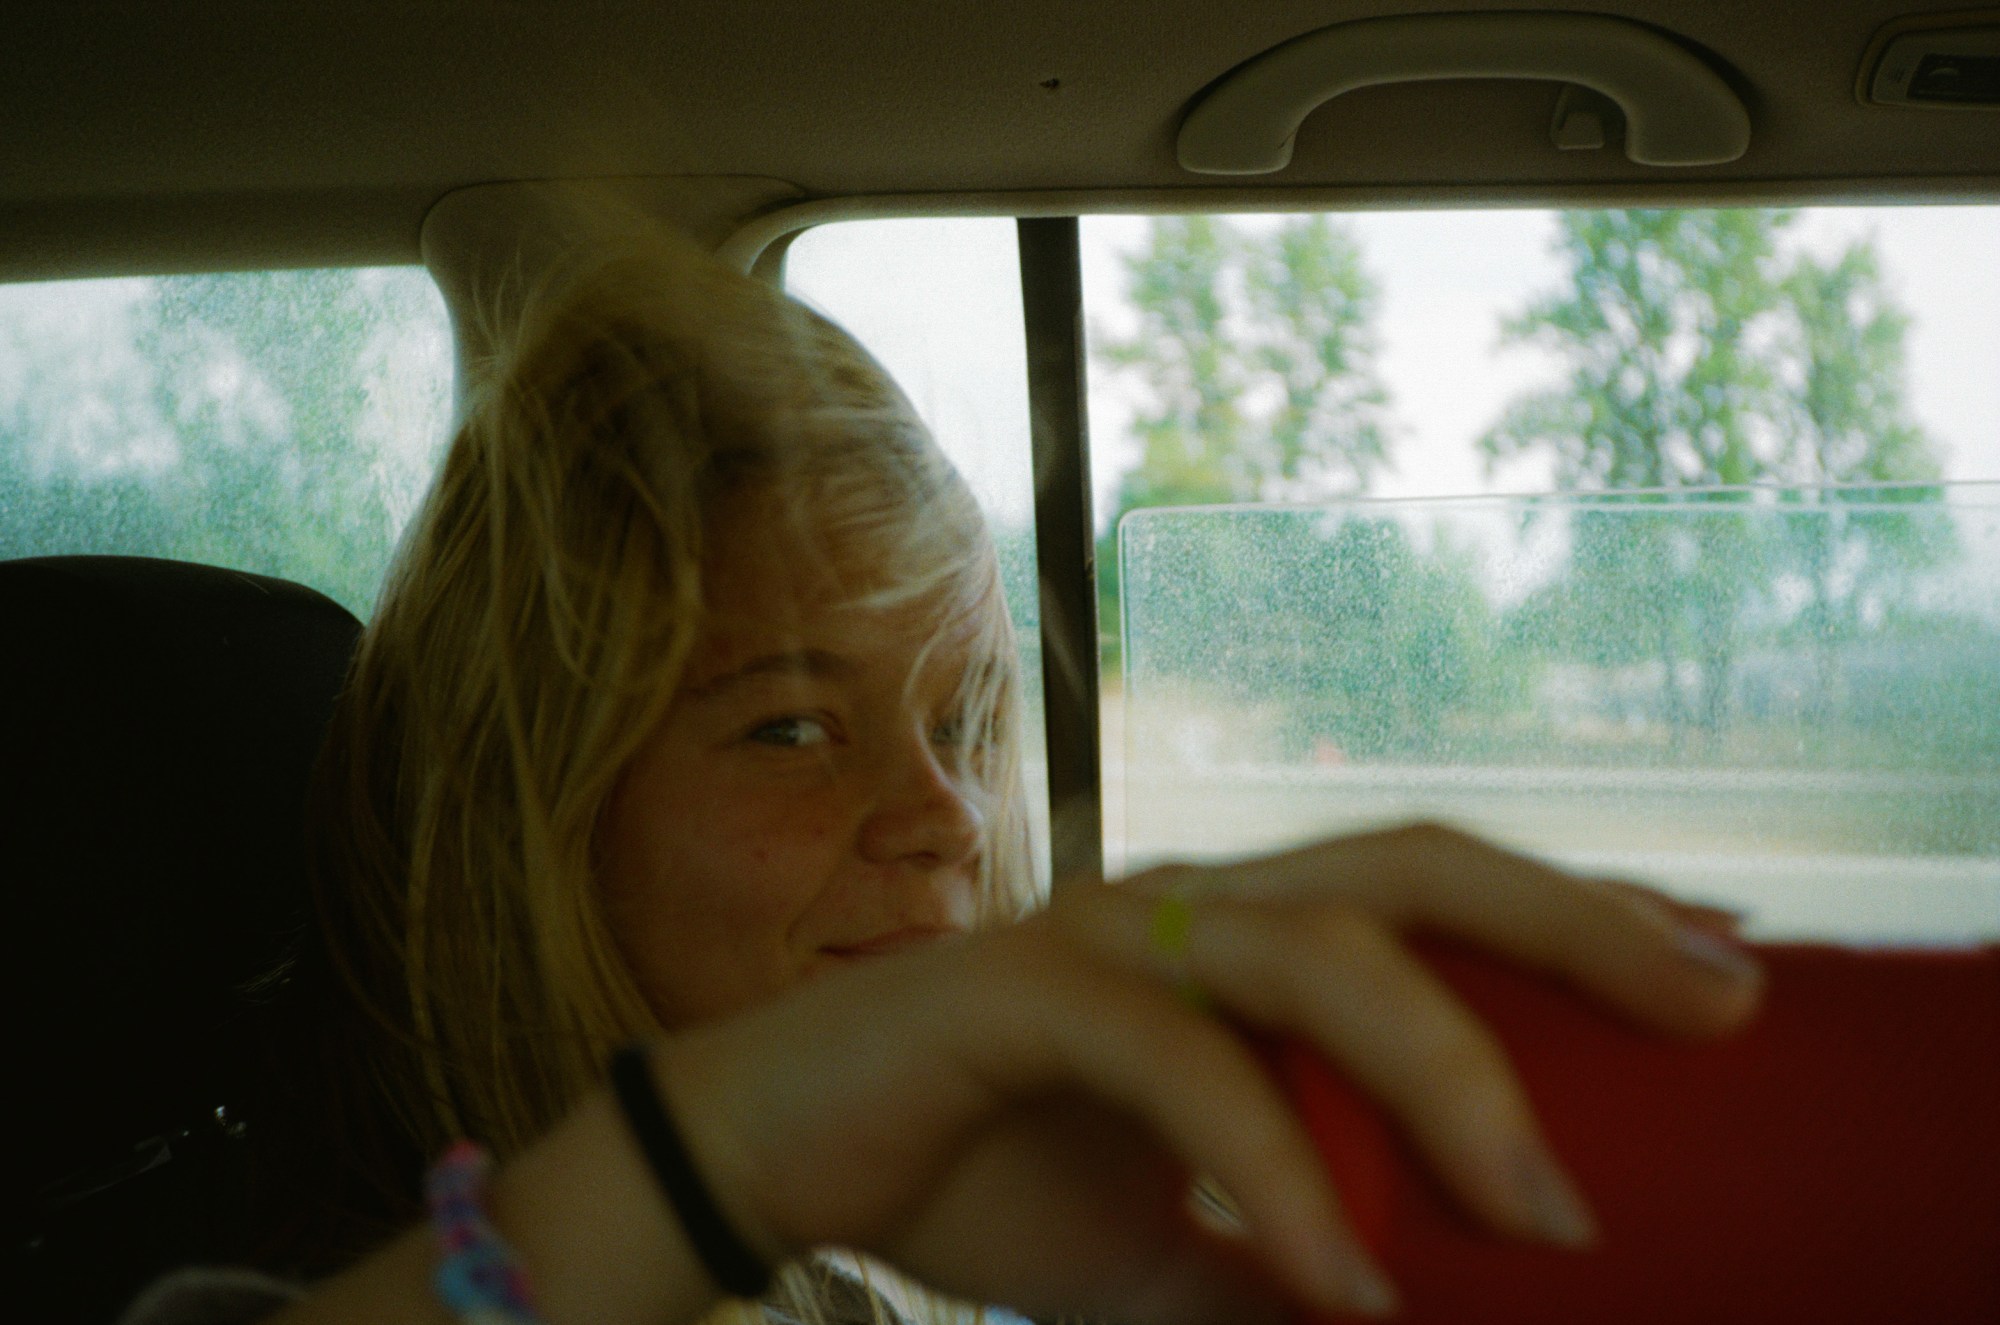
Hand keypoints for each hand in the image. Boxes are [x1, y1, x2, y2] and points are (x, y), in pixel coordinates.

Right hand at [656, 823, 1763, 1322]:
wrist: (783, 1152)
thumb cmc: (984, 1177)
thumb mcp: (1172, 1253)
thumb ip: (1284, 1270)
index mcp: (1241, 946)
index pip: (1439, 897)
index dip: (1580, 918)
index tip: (1722, 975)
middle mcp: (1192, 910)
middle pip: (1413, 862)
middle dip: (1571, 919)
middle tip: (1719, 997)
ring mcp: (1108, 938)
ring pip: (1316, 948)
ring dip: (1447, 1074)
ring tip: (1544, 1212)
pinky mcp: (1023, 992)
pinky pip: (1183, 1066)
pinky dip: (1275, 1170)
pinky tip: (1336, 1281)